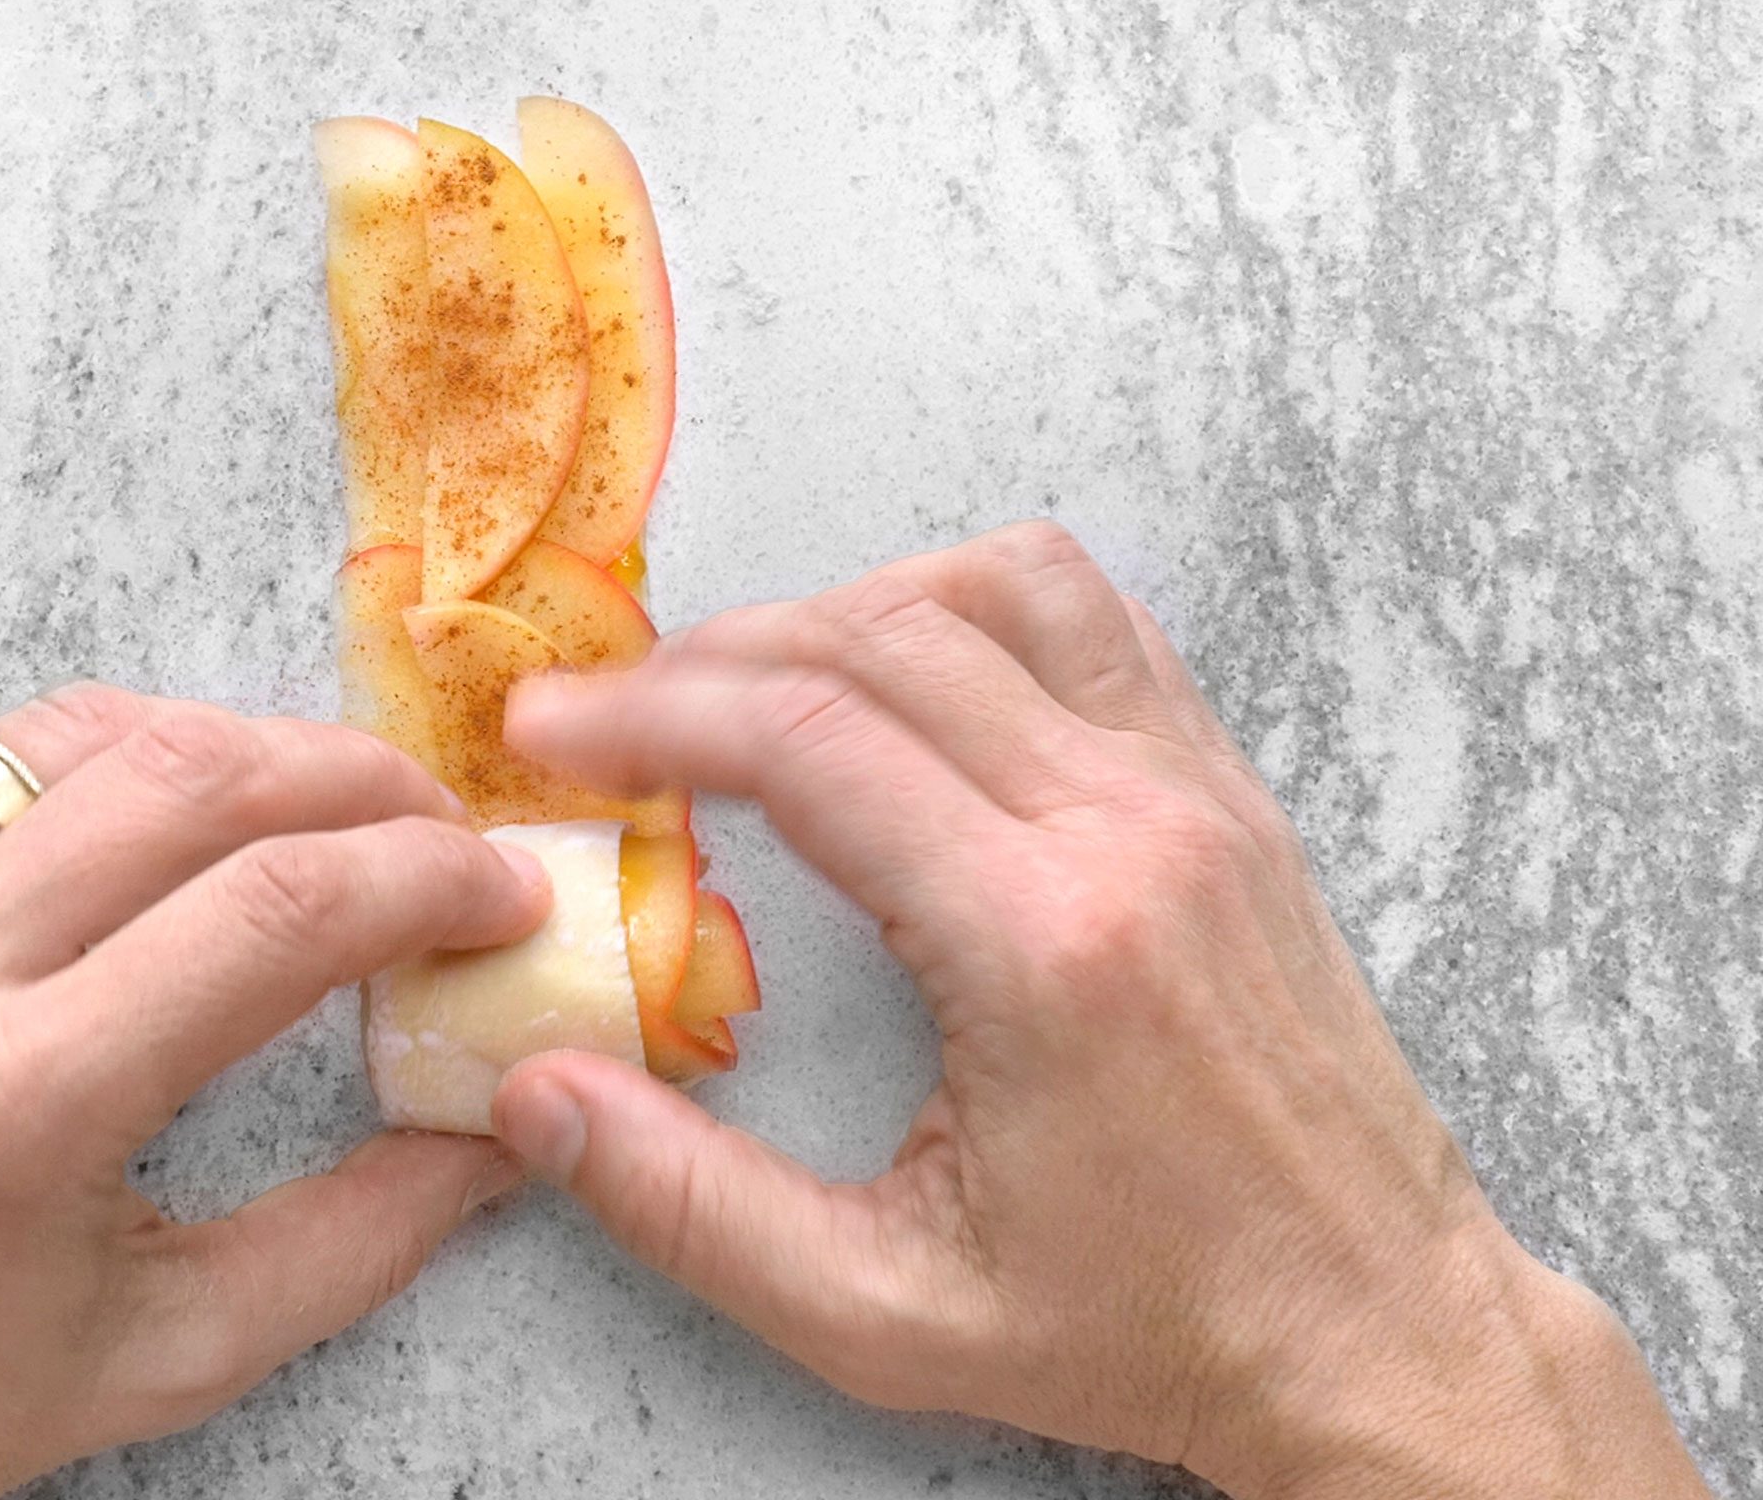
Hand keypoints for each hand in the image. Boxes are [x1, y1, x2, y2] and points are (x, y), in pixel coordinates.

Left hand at [0, 684, 548, 1499]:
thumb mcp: (167, 1355)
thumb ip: (364, 1237)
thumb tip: (501, 1135)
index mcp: (21, 1104)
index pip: (278, 908)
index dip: (427, 877)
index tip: (499, 891)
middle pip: (197, 778)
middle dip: (359, 782)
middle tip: (437, 830)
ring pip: (87, 736)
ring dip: (240, 744)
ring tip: (321, 805)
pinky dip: (108, 761)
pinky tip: (170, 807)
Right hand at [493, 522, 1709, 1497]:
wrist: (1379, 1329)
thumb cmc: (1155, 1327)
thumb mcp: (889, 1317)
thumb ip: (690, 1208)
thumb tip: (538, 1097)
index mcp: (1044, 944)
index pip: (810, 740)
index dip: (651, 714)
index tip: (554, 730)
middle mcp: (1131, 831)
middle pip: (882, 640)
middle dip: (711, 655)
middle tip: (611, 712)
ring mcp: (1197, 795)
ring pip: (1002, 588)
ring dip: (850, 608)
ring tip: (755, 686)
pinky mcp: (1230, 796)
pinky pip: (1098, 623)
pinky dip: (974, 611)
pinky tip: (910, 677)